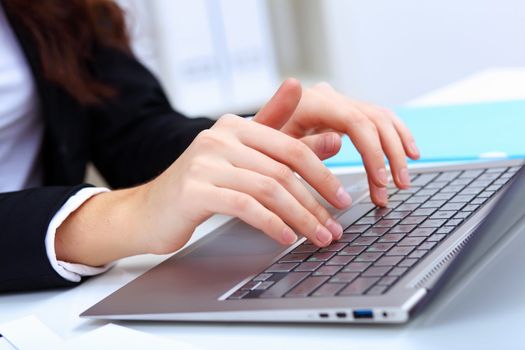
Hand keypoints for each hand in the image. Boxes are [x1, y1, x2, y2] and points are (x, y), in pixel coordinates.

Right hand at [56, 83, 352, 265]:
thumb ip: (285, 145)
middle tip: (336, 226)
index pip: (292, 146)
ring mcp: (205, 161)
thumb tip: (333, 136)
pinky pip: (245, 206)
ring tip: (319, 237)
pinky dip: (271, 223)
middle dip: (316, 201)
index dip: (323, 174)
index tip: (342, 198)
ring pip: (268, 188)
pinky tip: (285, 238)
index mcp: (236, 125)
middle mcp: (220, 137)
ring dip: (300, 217)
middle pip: (284, 169)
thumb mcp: (243, 161)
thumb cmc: (200, 188)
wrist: (147, 213)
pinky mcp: (194, 190)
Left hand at [254, 79, 419, 205]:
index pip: (356, 122)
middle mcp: (330, 97)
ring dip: (398, 150)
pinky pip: (379, 120)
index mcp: (311, 102)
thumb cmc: (260, 146)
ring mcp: (340, 103)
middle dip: (389, 156)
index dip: (373, 153)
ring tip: (403, 181)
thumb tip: (338, 142)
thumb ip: (304, 145)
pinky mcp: (346, 112)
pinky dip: (397, 137)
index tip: (381, 181)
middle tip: (395, 188)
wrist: (255, 136)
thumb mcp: (274, 149)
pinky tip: (411, 153)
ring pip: (382, 119)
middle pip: (374, 120)